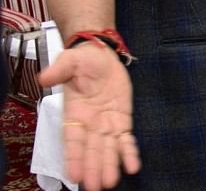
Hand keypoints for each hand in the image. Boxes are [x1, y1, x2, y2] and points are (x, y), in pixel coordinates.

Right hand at [38, 44, 140, 189]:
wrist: (102, 54)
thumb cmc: (83, 60)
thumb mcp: (69, 61)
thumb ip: (58, 71)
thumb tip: (44, 78)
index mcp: (73, 114)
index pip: (72, 140)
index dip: (73, 157)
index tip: (74, 175)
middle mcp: (89, 123)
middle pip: (91, 150)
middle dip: (93, 168)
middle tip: (94, 187)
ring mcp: (106, 123)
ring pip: (108, 149)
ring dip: (110, 165)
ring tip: (110, 183)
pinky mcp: (122, 119)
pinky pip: (126, 139)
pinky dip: (129, 152)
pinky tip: (133, 166)